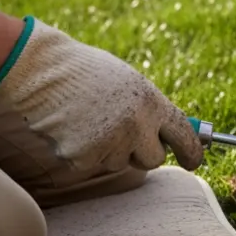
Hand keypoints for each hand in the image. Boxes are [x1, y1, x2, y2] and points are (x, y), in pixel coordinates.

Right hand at [0, 19, 202, 174]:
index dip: (192, 153)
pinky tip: (71, 128)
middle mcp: (137, 126)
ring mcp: (111, 143)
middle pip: (153, 159)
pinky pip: (91, 165)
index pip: (184, 137)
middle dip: (142, 152)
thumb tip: (172, 133)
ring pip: (119, 162)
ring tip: (88, 119)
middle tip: (123, 134)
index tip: (194, 162)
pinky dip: (82, 152)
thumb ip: (151, 109)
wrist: (41, 70)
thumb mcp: (130, 84)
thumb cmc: (87, 73)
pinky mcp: (83, 158)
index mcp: (153, 102)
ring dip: (108, 149)